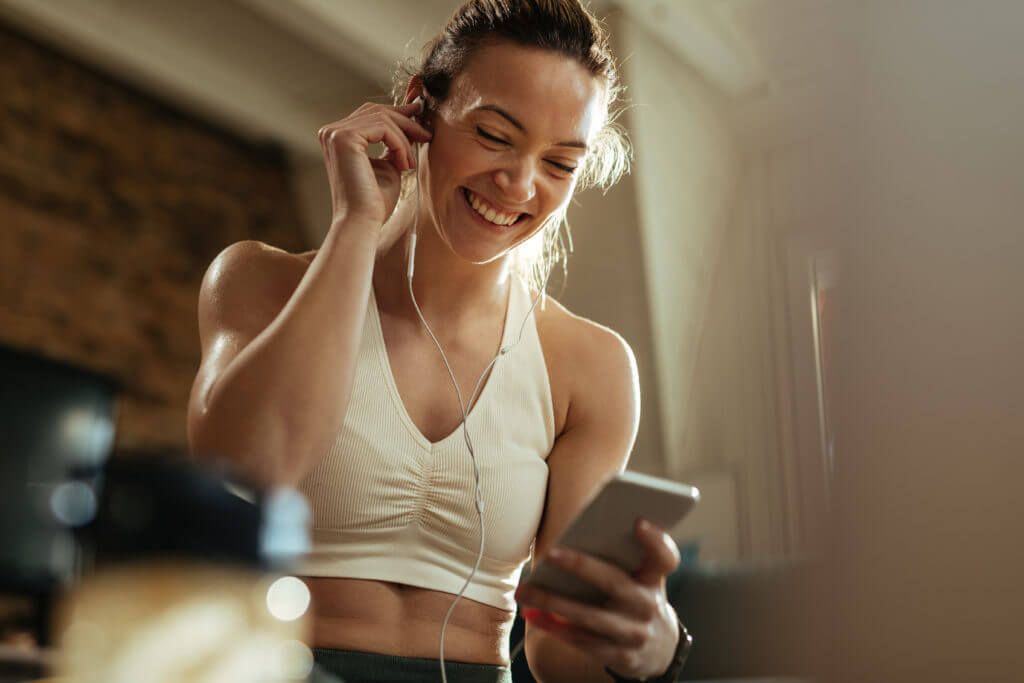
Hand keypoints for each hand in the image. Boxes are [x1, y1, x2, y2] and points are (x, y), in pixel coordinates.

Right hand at [316, 100, 432, 231]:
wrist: (362, 222)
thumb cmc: (374, 202)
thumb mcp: (388, 165)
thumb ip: (394, 144)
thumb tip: (411, 124)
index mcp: (338, 138)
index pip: (370, 115)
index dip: (397, 114)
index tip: (419, 116)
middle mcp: (331, 132)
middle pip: (376, 111)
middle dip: (405, 120)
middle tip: (426, 132)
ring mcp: (335, 133)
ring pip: (382, 118)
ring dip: (405, 139)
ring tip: (411, 163)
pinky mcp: (344, 138)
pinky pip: (383, 127)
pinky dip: (400, 144)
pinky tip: (405, 165)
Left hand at [515, 519, 682, 678]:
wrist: (658, 649)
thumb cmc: (635, 598)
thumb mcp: (640, 579)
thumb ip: (620, 560)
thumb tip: (571, 540)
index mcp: (654, 578)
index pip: (664, 557)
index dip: (655, 540)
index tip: (638, 522)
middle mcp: (648, 605)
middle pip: (614, 581)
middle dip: (580, 566)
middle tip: (549, 554)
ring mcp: (636, 633)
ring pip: (589, 616)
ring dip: (552, 602)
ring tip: (524, 591)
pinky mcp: (621, 657)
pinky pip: (582, 641)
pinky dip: (554, 627)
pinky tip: (534, 615)